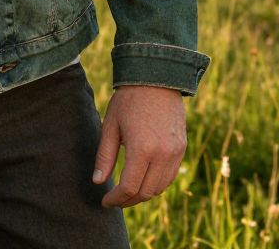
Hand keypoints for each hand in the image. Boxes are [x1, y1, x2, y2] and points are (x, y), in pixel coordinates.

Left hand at [92, 85, 186, 207]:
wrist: (156, 78)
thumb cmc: (128, 100)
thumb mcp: (110, 125)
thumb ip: (105, 155)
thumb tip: (97, 181)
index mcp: (142, 149)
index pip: (129, 187)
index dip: (116, 199)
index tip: (105, 201)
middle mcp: (162, 155)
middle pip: (145, 192)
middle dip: (128, 200)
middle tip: (114, 199)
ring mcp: (175, 153)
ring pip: (159, 188)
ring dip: (143, 193)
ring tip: (127, 190)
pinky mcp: (182, 148)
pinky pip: (170, 176)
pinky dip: (156, 183)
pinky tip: (143, 178)